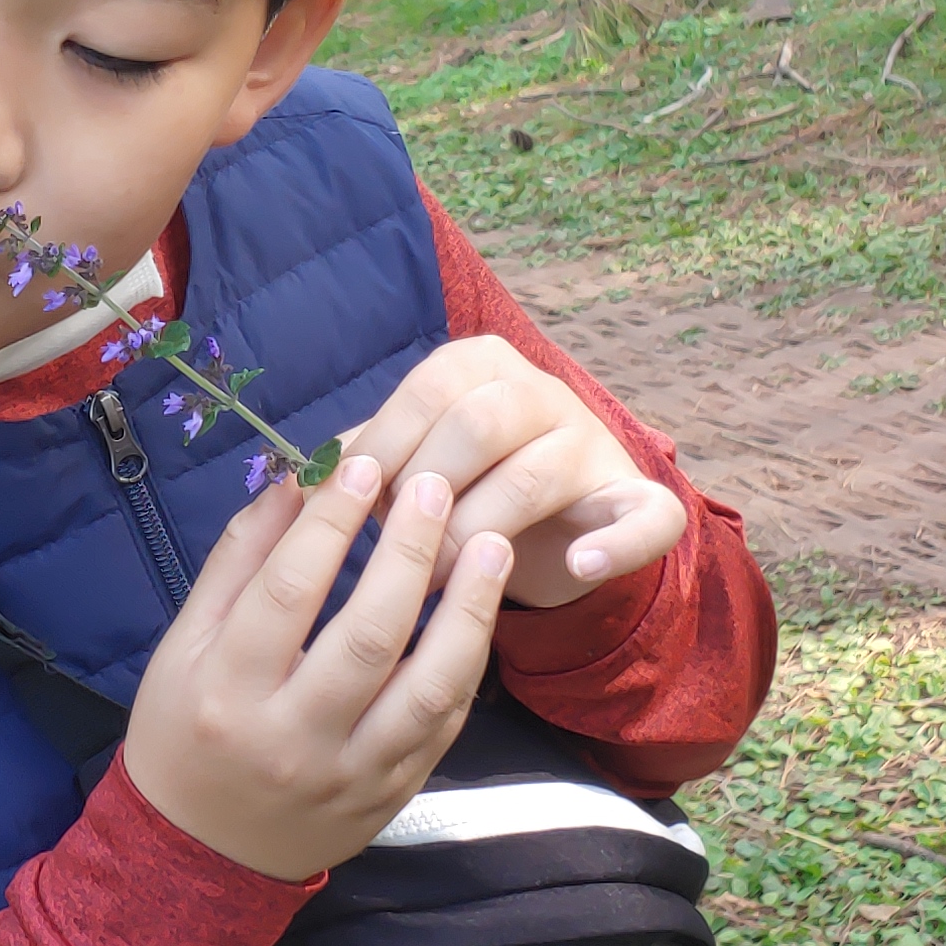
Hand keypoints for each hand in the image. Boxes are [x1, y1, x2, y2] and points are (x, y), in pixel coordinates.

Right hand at [121, 456, 517, 881]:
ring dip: (467, 611)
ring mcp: (348, 775)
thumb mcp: (184, 645)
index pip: (288, 591)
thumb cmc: (183, 730)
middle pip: (369, 635)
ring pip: (426, 688)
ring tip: (491, 545)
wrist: (201, 852)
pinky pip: (441, 726)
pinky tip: (479, 614)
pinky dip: (466, 666)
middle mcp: (290, 740)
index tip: (363, 466)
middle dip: (409, 551)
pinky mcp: (388, 796)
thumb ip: (238, 562)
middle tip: (435, 486)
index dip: (330, 522)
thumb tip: (294, 481)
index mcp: (225, 692)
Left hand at [329, 337, 688, 609]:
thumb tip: (300, 479)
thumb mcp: (411, 461)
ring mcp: (593, 443)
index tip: (349, 505)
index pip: (423, 391)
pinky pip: (646, 517)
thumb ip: (365, 457)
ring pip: (535, 476)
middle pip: (478, 425)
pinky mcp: (640, 500)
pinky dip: (616, 545)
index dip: (383, 449)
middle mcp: (542, 391)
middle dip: (428, 495)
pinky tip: (580, 567)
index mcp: (479, 365)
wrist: (555, 523)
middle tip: (396, 554)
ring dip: (481, 532)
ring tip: (443, 580)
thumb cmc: (460, 486)